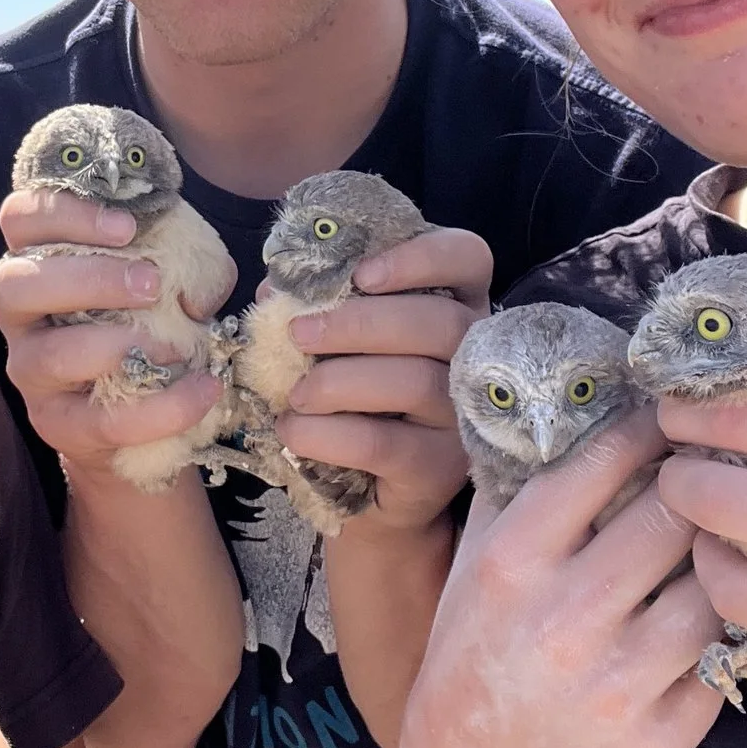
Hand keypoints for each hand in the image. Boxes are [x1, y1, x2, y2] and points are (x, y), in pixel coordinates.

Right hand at [0, 187, 219, 471]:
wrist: (140, 410)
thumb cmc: (146, 321)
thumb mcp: (167, 278)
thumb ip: (184, 262)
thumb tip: (194, 291)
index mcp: (39, 258)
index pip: (19, 218)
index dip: (63, 212)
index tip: (128, 225)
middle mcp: (20, 312)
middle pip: (15, 283)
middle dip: (89, 278)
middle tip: (151, 283)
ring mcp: (30, 370)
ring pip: (51, 354)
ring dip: (118, 345)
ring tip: (175, 347)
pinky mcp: (57, 423)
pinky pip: (100, 419)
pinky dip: (161, 406)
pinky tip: (203, 389)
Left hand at [280, 225, 489, 531]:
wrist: (365, 490)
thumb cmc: (353, 397)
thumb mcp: (339, 343)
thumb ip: (315, 306)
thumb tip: (273, 293)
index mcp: (455, 305)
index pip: (466, 259)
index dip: (420, 257)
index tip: (361, 274)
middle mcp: (473, 358)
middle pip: (439, 322)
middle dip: (360, 323)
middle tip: (298, 333)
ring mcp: (463, 417)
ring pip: (415, 382)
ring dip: (338, 381)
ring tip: (295, 393)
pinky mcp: (440, 469)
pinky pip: (384, 443)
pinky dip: (327, 433)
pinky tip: (294, 431)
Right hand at [397, 406, 722, 747]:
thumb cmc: (483, 632)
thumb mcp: (481, 549)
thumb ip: (526, 480)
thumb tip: (586, 390)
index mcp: (513, 561)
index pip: (602, 463)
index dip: (651, 428)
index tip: (678, 411)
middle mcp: (560, 622)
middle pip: (672, 519)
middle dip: (705, 486)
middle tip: (728, 465)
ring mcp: (611, 688)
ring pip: (710, 593)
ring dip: (725, 559)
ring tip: (740, 536)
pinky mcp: (653, 744)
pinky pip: (721, 666)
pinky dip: (730, 634)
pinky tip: (728, 611)